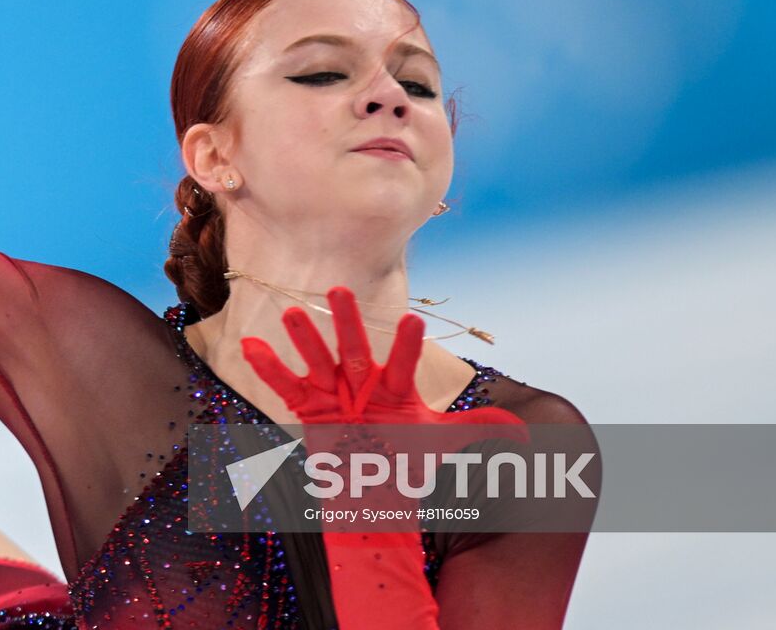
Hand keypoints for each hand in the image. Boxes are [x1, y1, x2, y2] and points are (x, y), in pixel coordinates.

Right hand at [241, 286, 529, 509]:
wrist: (373, 488)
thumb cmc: (405, 458)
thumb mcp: (441, 442)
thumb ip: (479, 431)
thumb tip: (527, 434)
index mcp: (394, 386)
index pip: (402, 362)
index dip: (406, 345)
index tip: (412, 322)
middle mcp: (361, 382)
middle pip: (353, 347)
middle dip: (347, 320)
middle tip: (340, 288)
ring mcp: (332, 392)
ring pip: (315, 360)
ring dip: (304, 339)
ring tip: (291, 314)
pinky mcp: (307, 409)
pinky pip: (284, 385)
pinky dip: (266, 367)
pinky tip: (248, 345)